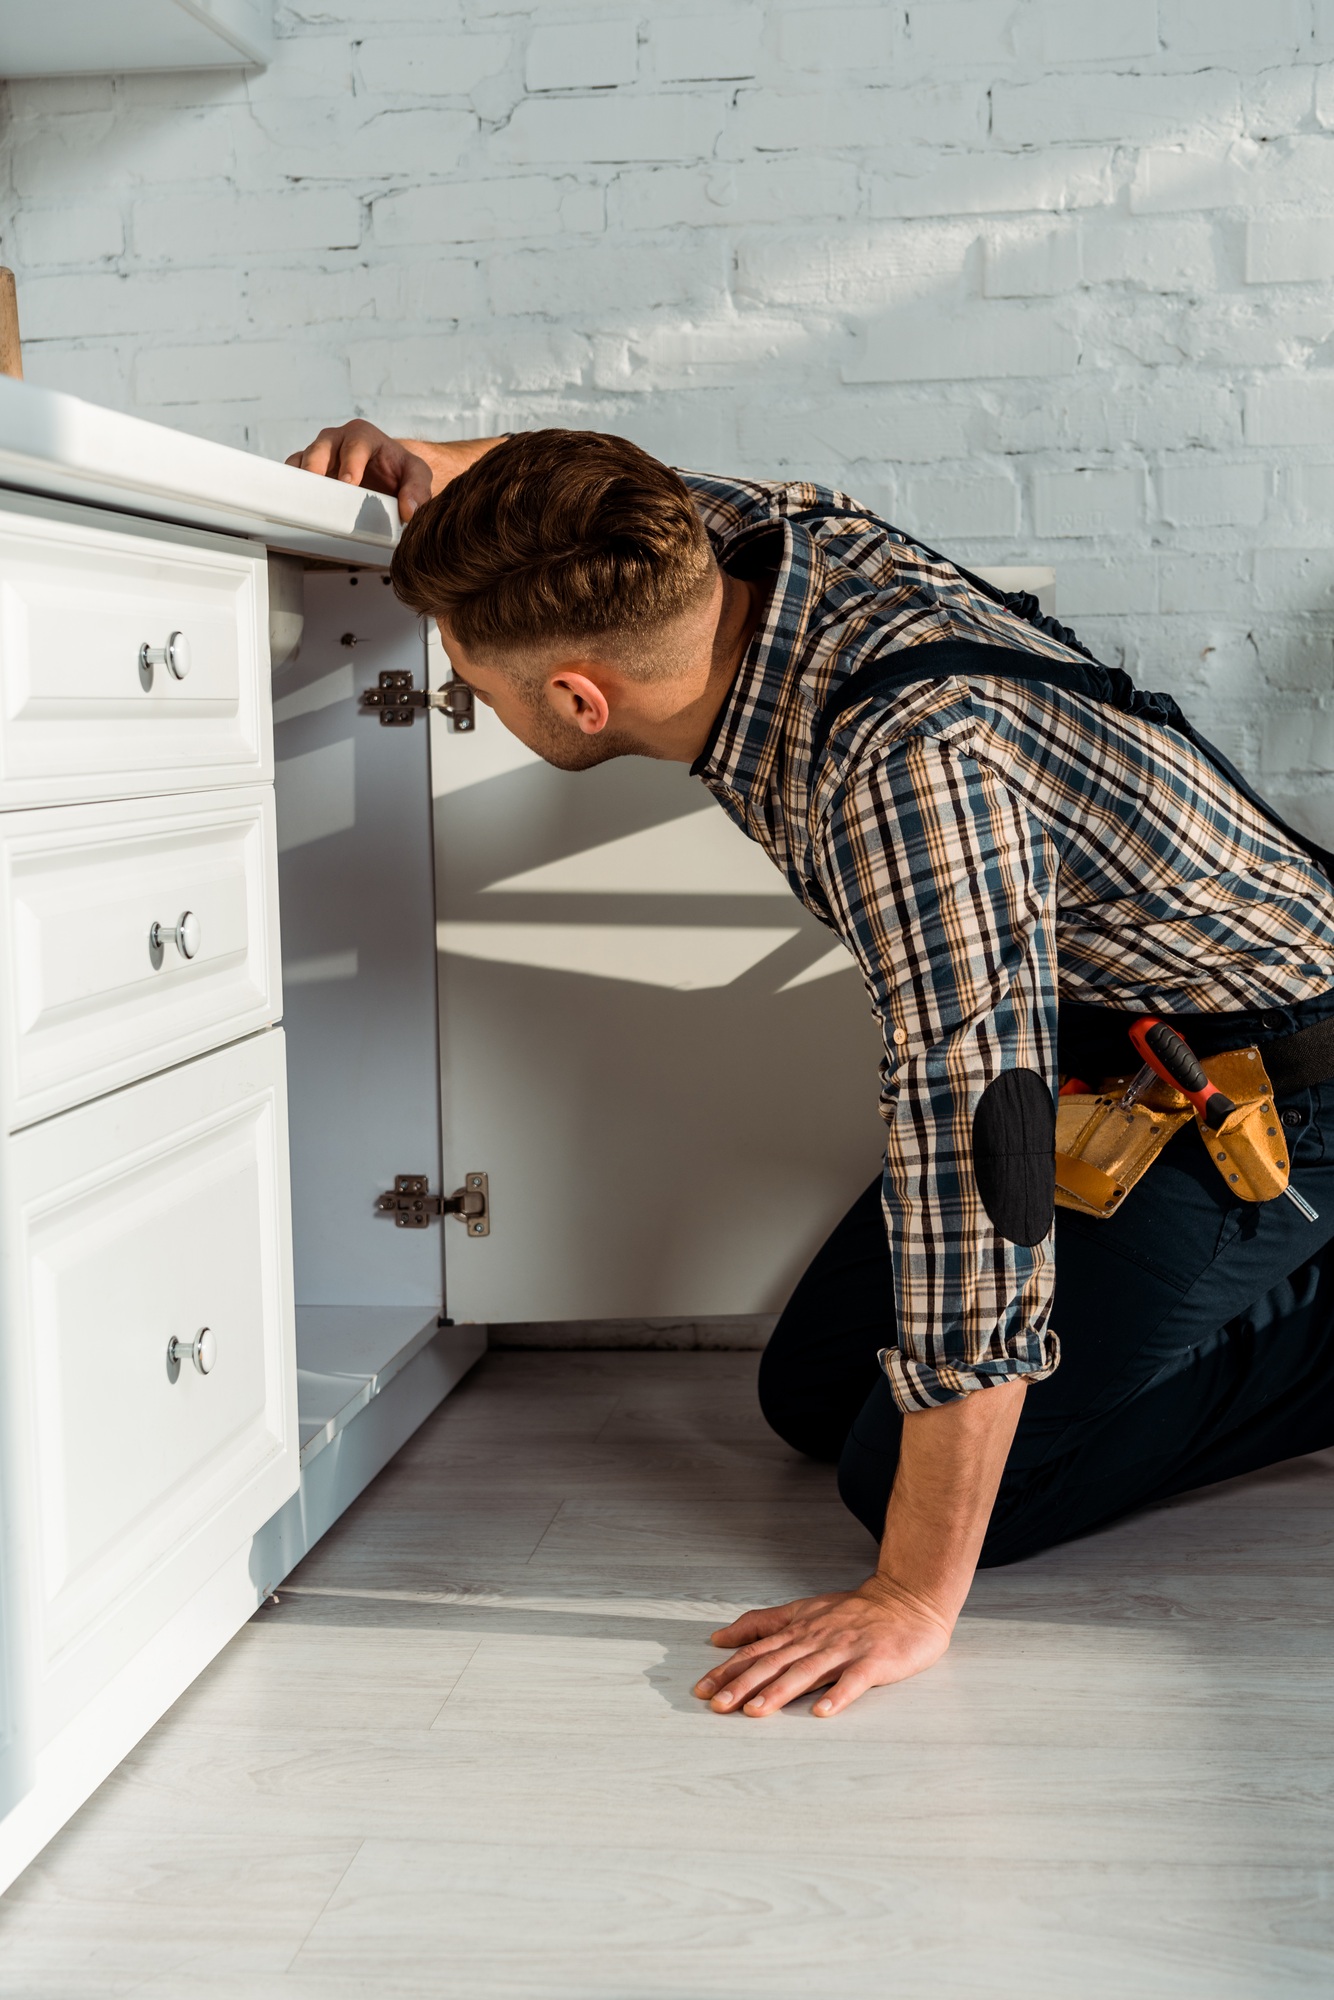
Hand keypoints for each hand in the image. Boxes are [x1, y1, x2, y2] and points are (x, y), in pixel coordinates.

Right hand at [285, 421, 433, 521]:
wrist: (389, 476)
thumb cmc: (400, 471)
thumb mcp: (418, 476)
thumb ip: (418, 490)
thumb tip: (409, 511)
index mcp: (363, 436)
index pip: (354, 444)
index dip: (350, 462)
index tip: (349, 482)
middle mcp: (337, 441)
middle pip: (321, 447)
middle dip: (318, 465)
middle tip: (318, 486)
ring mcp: (321, 455)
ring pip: (303, 458)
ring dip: (301, 476)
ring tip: (302, 496)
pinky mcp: (310, 470)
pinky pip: (294, 472)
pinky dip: (292, 483)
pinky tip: (295, 499)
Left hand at [693, 1575, 951, 1718]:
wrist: (907, 1600)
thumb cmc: (853, 1611)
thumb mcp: (802, 1610)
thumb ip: (762, 1623)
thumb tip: (720, 1638)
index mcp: (798, 1630)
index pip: (756, 1651)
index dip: (729, 1670)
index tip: (703, 1689)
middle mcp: (816, 1639)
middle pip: (775, 1662)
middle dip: (744, 1684)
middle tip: (719, 1705)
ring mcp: (844, 1649)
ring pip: (807, 1671)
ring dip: (780, 1691)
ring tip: (757, 1711)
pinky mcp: (874, 1661)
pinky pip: (853, 1680)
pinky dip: (838, 1696)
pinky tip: (822, 1712)